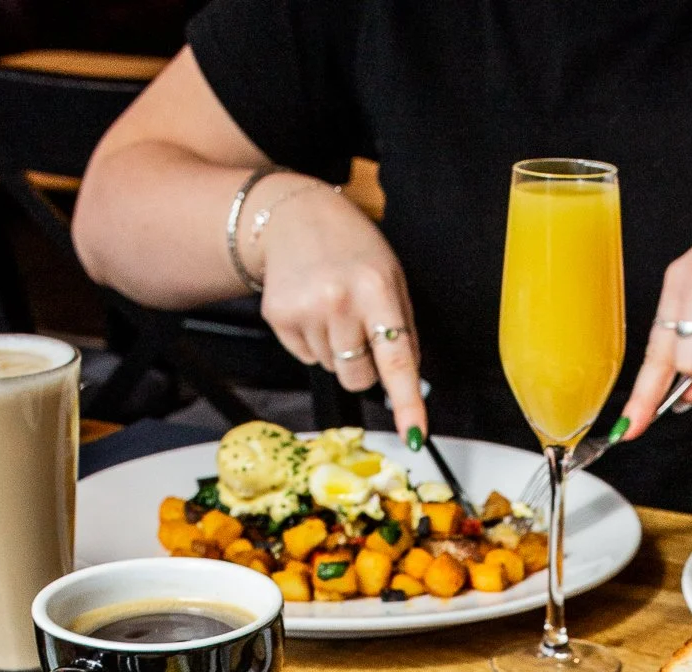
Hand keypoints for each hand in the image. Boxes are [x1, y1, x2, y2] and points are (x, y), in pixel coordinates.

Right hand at [256, 181, 425, 442]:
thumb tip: (410, 387)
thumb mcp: (391, 278)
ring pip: (331, 369)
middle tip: (357, 328)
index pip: (396, 359)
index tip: (413, 435)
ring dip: (335, 348)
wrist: (294, 216)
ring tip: (331, 307)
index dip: (406, 402)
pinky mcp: (279, 317)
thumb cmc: (351, 250)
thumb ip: (402, 332)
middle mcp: (339, 301)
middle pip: (358, 378)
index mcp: (376, 289)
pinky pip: (305, 357)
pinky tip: (311, 308)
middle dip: (362, 366)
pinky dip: (311, 341)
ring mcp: (305, 310)